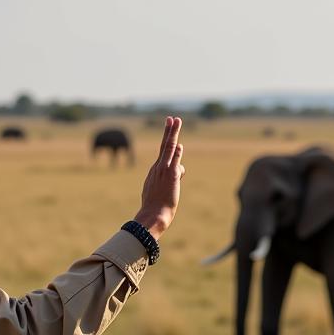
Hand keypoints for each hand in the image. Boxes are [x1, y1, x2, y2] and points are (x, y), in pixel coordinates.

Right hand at [133, 116, 183, 238]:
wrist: (152, 215)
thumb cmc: (155, 206)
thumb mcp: (160, 189)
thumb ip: (171, 177)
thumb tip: (181, 171)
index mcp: (154, 171)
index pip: (164, 153)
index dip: (167, 140)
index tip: (169, 128)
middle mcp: (158, 168)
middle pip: (164, 146)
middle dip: (168, 131)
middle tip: (172, 118)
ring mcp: (163, 171)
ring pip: (168, 149)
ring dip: (172, 134)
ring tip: (176, 121)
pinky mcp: (170, 177)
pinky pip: (174, 161)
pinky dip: (176, 153)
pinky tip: (179, 145)